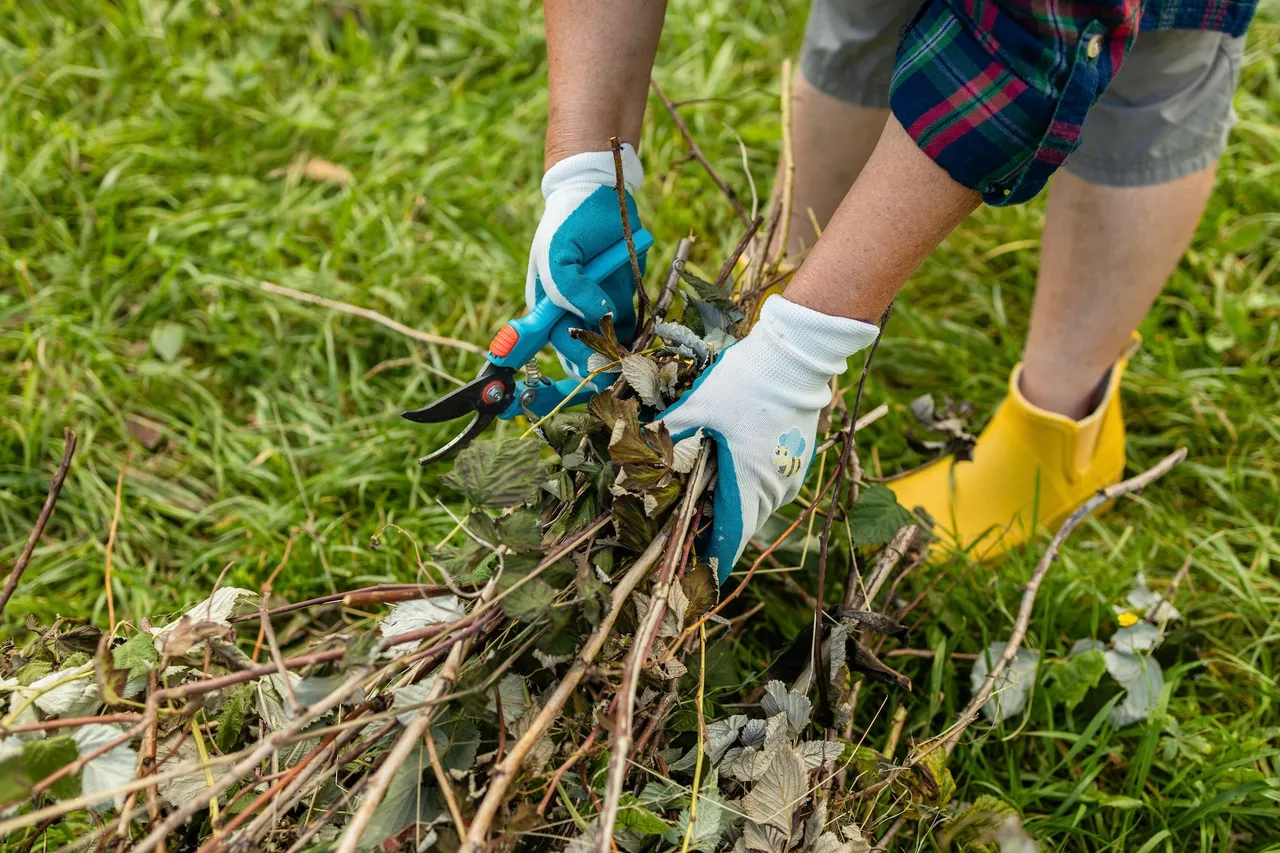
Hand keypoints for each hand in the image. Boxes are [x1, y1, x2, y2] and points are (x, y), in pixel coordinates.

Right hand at [527, 145, 644, 378]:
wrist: (598, 193)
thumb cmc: (568, 223)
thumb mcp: (557, 255)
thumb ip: (570, 290)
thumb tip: (599, 317)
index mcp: (547, 305)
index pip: (560, 342)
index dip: (578, 355)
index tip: (600, 362)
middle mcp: (570, 311)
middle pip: (583, 351)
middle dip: (603, 362)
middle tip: (626, 367)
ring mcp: (595, 307)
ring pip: (607, 345)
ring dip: (622, 355)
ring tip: (639, 360)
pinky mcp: (620, 300)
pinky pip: (628, 329)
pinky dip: (637, 339)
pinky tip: (647, 343)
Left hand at [656, 296, 879, 583]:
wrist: (797, 355)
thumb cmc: (746, 382)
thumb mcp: (697, 406)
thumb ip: (667, 433)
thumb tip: (636, 448)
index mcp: (749, 484)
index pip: (731, 539)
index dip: (711, 559)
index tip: (693, 572)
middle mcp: (775, 488)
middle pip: (743, 524)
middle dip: (716, 530)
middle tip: (686, 529)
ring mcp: (791, 474)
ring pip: (759, 505)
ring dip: (734, 507)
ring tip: (703, 500)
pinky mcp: (798, 458)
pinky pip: (771, 486)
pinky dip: (750, 487)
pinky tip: (729, 469)